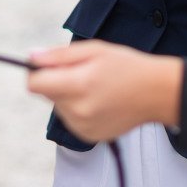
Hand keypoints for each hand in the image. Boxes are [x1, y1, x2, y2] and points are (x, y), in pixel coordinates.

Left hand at [27, 40, 183, 141]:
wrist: (155, 93)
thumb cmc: (127, 66)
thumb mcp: (94, 50)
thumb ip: (59, 55)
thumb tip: (31, 57)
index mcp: (78, 85)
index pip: (34, 84)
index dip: (35, 72)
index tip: (47, 64)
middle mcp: (77, 111)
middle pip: (46, 94)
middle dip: (57, 80)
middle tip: (83, 71)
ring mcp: (82, 127)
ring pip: (58, 106)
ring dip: (67, 95)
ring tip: (94, 85)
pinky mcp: (88, 136)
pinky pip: (70, 118)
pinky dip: (78, 108)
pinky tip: (98, 100)